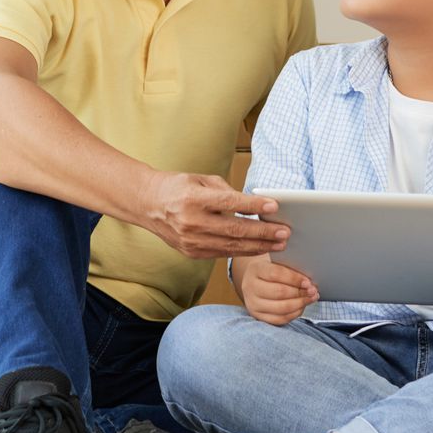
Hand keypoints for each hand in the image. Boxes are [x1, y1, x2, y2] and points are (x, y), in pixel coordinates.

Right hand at [140, 171, 288, 260]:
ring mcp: (191, 241)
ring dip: (258, 246)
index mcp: (192, 199)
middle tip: (284, 232)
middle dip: (263, 232)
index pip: (229, 203)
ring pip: (231, 245)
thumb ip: (226, 191)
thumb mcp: (200, 179)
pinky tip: (258, 248)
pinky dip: (242, 251)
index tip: (275, 206)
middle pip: (234, 229)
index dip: (254, 205)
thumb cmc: (177, 187)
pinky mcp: (192, 252)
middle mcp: (191, 222)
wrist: (148, 204)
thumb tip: (253, 204)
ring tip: (279, 244)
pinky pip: (222, 253)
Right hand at [236, 256, 315, 325]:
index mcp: (255, 269)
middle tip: (313, 290)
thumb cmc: (271, 271)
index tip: (308, 281)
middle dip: (300, 292)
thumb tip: (308, 280)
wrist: (255, 281)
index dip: (294, 278)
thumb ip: (289, 268)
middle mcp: (250, 287)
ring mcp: (252, 304)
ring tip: (311, 298)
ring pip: (281, 308)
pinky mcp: (258, 316)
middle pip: (279, 292)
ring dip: (300, 304)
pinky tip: (302, 307)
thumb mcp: (276, 263)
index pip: (276, 274)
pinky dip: (294, 314)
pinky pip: (280, 319)